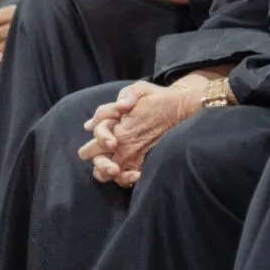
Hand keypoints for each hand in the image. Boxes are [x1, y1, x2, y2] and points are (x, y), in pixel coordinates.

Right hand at [77, 81, 201, 187]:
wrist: (177, 108)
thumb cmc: (155, 98)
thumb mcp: (141, 90)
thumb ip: (128, 95)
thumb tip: (119, 106)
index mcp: (110, 122)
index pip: (97, 130)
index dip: (102, 136)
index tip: (114, 142)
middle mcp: (111, 140)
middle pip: (92, 154)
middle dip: (99, 160)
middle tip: (113, 166)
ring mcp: (120, 154)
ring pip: (101, 170)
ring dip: (106, 171)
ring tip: (118, 172)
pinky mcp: (132, 165)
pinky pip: (121, 178)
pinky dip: (125, 179)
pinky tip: (137, 175)